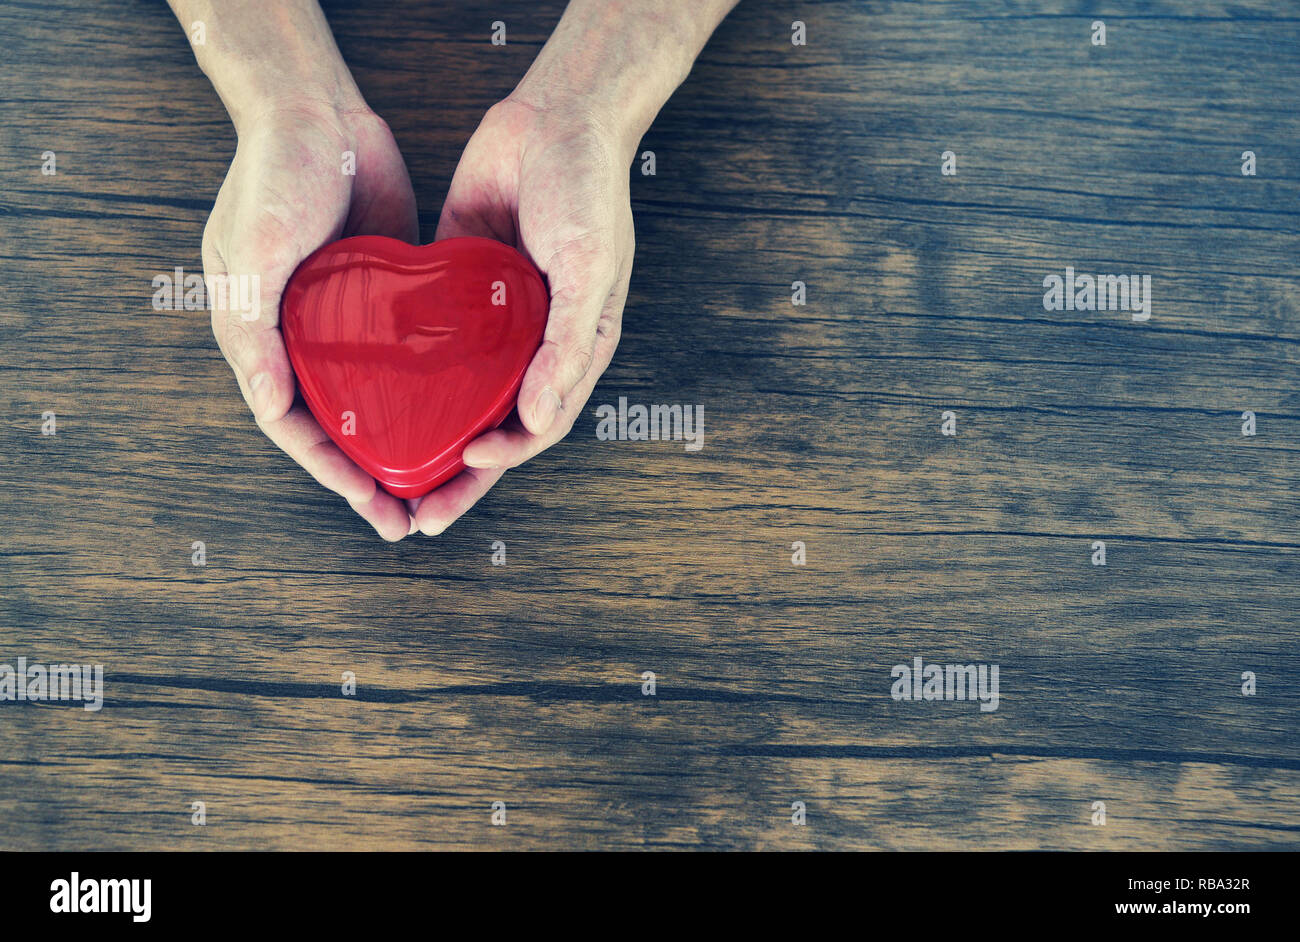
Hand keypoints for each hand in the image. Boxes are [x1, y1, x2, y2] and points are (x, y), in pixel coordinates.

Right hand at [202, 101, 419, 540]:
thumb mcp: (253, 250)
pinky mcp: (385, 295)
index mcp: (260, 338)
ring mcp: (346, 319)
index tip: (371, 505)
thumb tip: (268, 406)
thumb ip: (254, 329)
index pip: (295, 424)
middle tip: (408, 521)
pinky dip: (426, 387)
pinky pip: (406, 354)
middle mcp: (302, 338)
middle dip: (369, 476)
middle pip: (338, 424)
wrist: (316, 109)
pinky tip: (461, 412)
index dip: (331, 471)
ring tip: (440, 482)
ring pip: (375, 398)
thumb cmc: (271, 174)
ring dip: (403, 441)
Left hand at [409, 98, 633, 534]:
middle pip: (488, 426)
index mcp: (569, 351)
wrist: (558, 117)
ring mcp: (490, 318)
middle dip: (455, 476)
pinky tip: (370, 390)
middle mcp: (529, 345)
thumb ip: (566, 346)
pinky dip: (406, 368)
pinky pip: (430, 338)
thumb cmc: (590, 193)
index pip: (533, 426)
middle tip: (414, 517)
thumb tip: (536, 421)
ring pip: (454, 392)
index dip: (502, 458)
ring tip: (383, 472)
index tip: (464, 468)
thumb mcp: (590, 271)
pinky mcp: (456, 285)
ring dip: (425, 433)